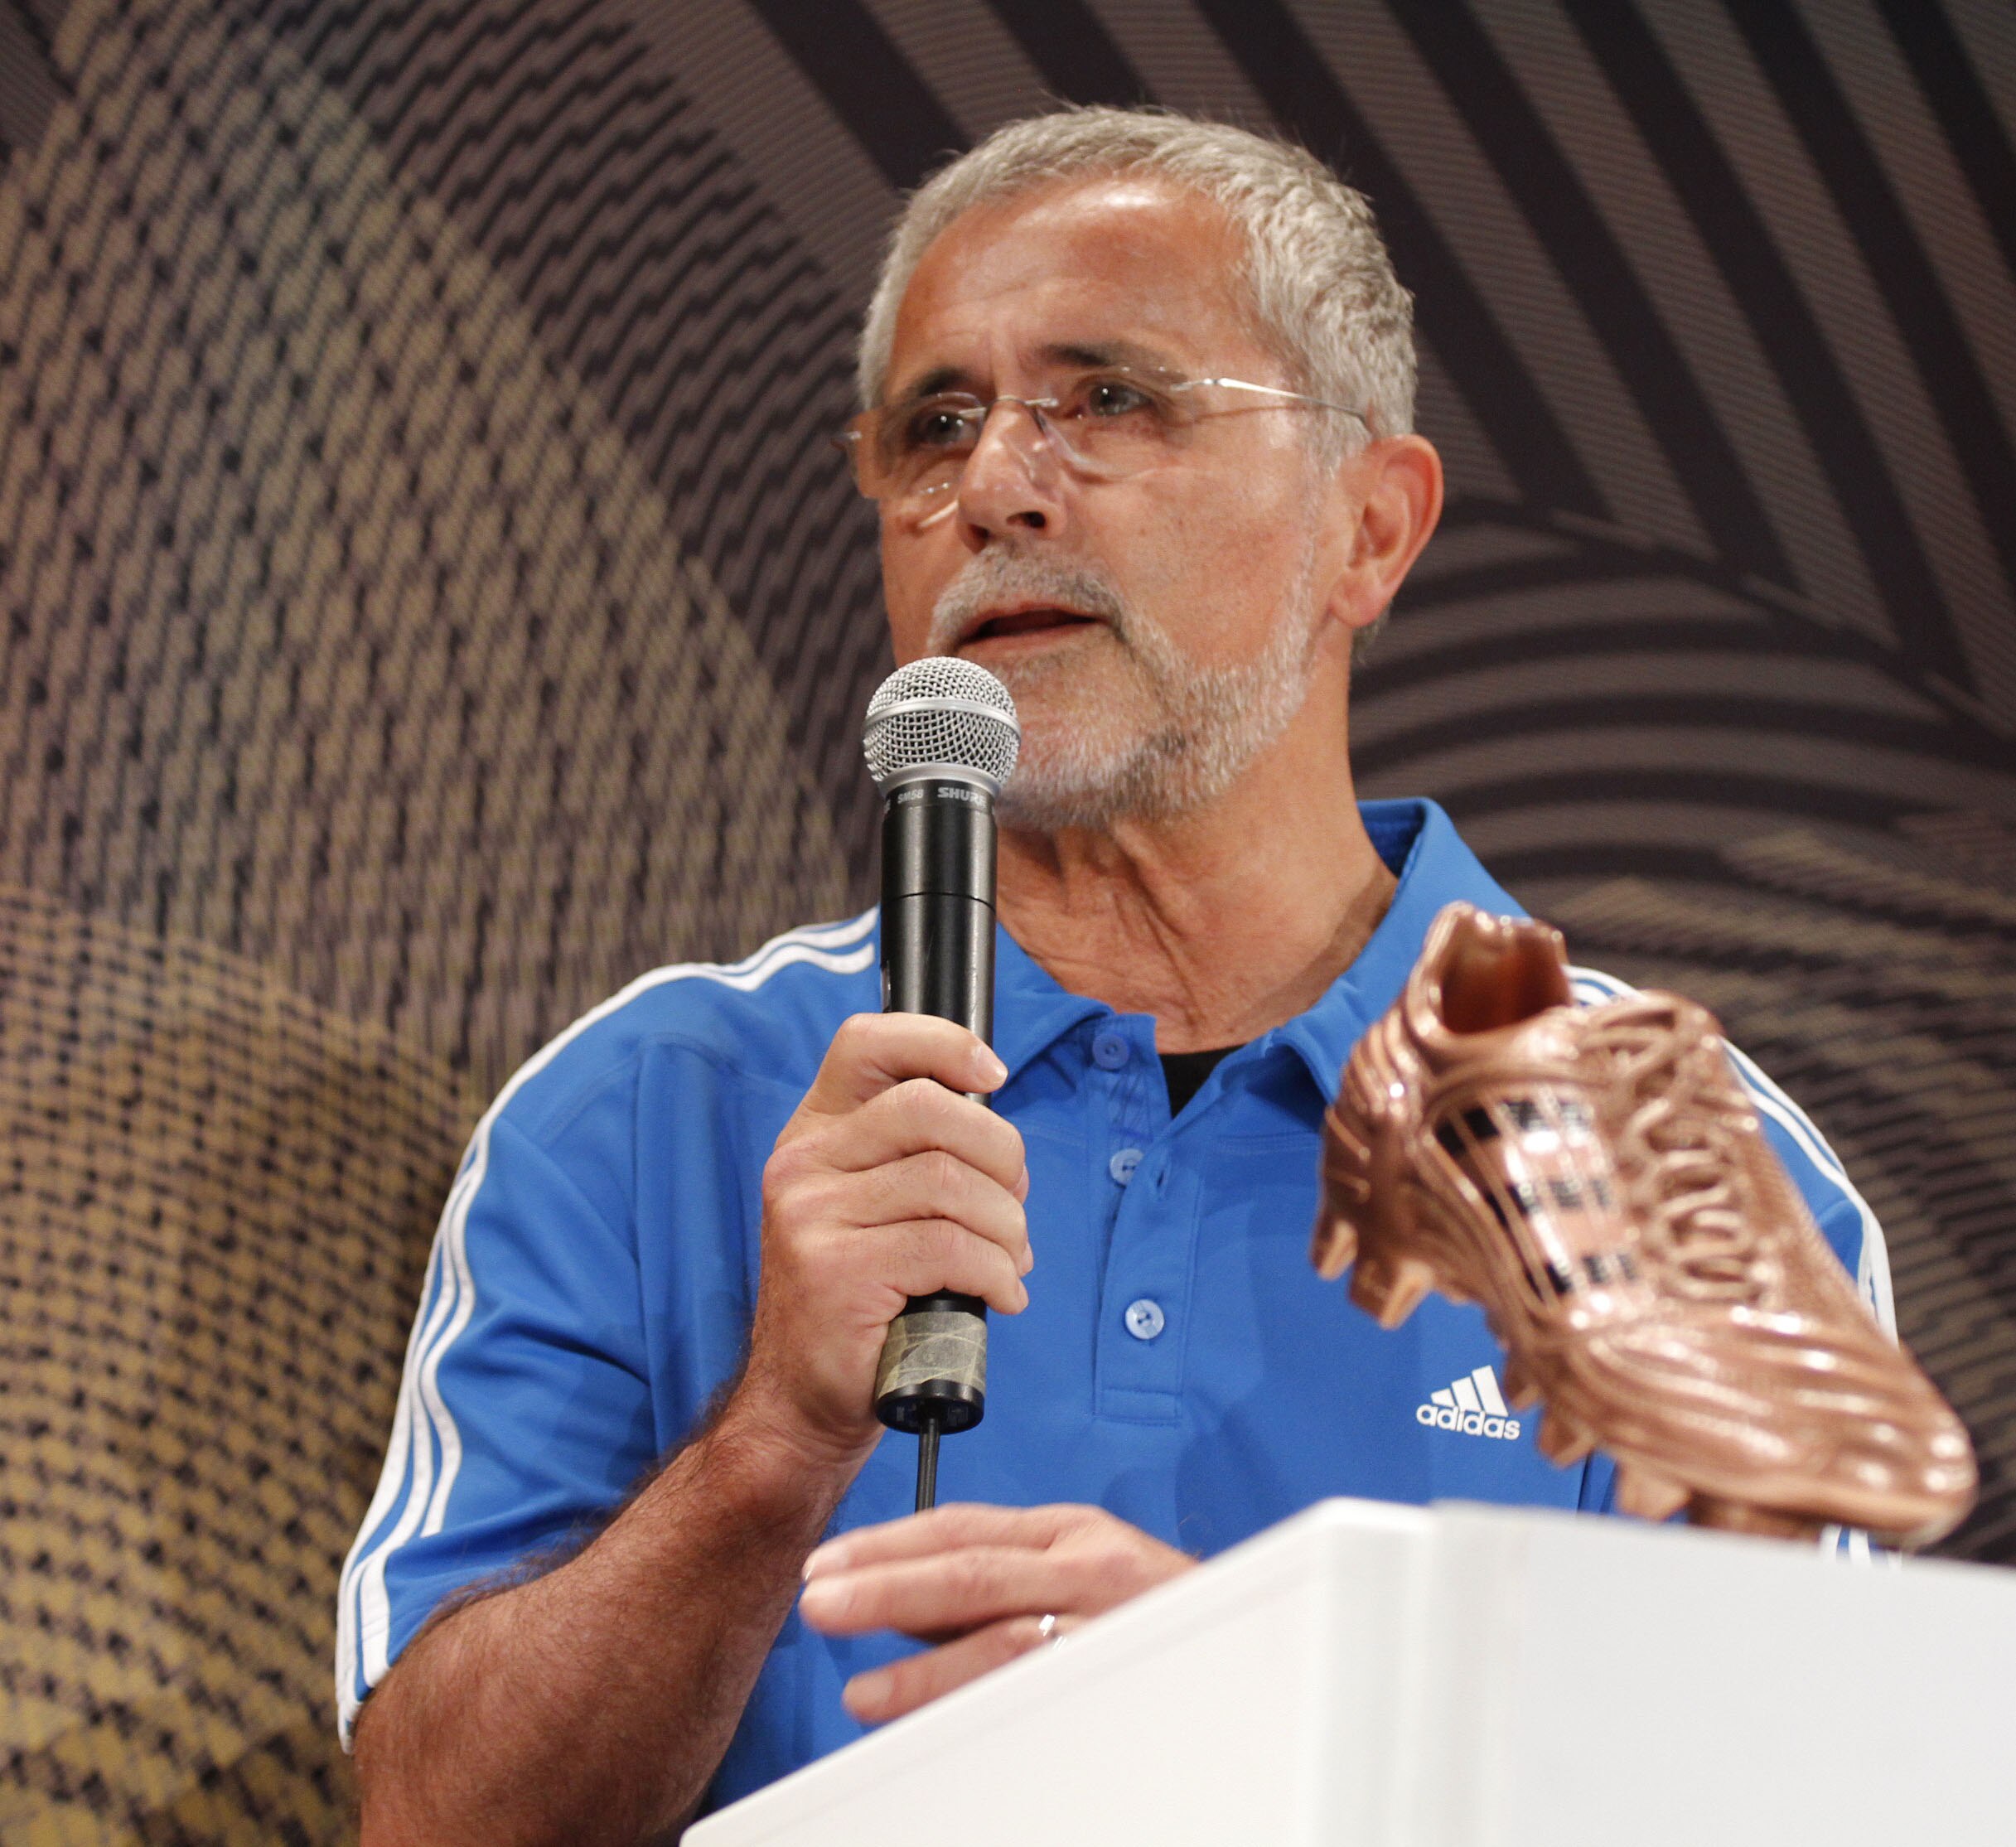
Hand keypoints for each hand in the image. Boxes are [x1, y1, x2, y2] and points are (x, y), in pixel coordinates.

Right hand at [738, 1015, 1031, 1469]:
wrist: (804, 1398)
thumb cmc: (863, 1296)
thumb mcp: (874, 1206)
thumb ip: (917, 1153)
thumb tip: (999, 1129)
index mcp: (816, 1132)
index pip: (868, 1042)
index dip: (942, 1043)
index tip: (993, 1074)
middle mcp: (804, 1163)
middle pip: (931, 1108)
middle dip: (1001, 1154)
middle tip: (1012, 1204)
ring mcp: (813, 1216)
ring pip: (952, 1183)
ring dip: (1007, 1227)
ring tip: (1009, 1261)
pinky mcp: (837, 1272)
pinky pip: (950, 1248)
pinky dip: (997, 1273)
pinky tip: (1000, 1296)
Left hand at [797, 1503, 1195, 1720]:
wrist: (1259, 1652)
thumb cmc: (1155, 1619)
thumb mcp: (1079, 1579)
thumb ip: (1000, 1588)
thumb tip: (904, 1610)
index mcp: (1070, 1533)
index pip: (962, 1526)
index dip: (887, 1544)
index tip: (829, 1563)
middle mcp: (1090, 1566)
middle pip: (969, 1570)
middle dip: (885, 1587)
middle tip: (821, 1603)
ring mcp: (1109, 1620)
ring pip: (1000, 1637)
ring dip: (920, 1669)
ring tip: (861, 1691)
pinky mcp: (1123, 1672)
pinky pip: (1039, 1692)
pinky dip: (979, 1709)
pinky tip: (933, 1725)